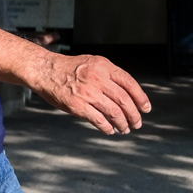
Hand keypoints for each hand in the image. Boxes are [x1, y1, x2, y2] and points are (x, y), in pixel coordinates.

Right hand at [30, 54, 151, 134]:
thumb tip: (128, 93)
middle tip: (137, 123)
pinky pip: (98, 120)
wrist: (46, 71)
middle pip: (124, 100)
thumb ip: (110, 75)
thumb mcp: (93, 63)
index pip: (129, 83)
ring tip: (125, 128)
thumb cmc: (69, 68)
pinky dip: (107, 127)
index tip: (146, 108)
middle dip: (133, 114)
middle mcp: (97, 79)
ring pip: (114, 112)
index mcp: (104, 67)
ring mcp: (88, 93)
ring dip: (122, 123)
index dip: (141, 98)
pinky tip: (110, 130)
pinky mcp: (78, 106)